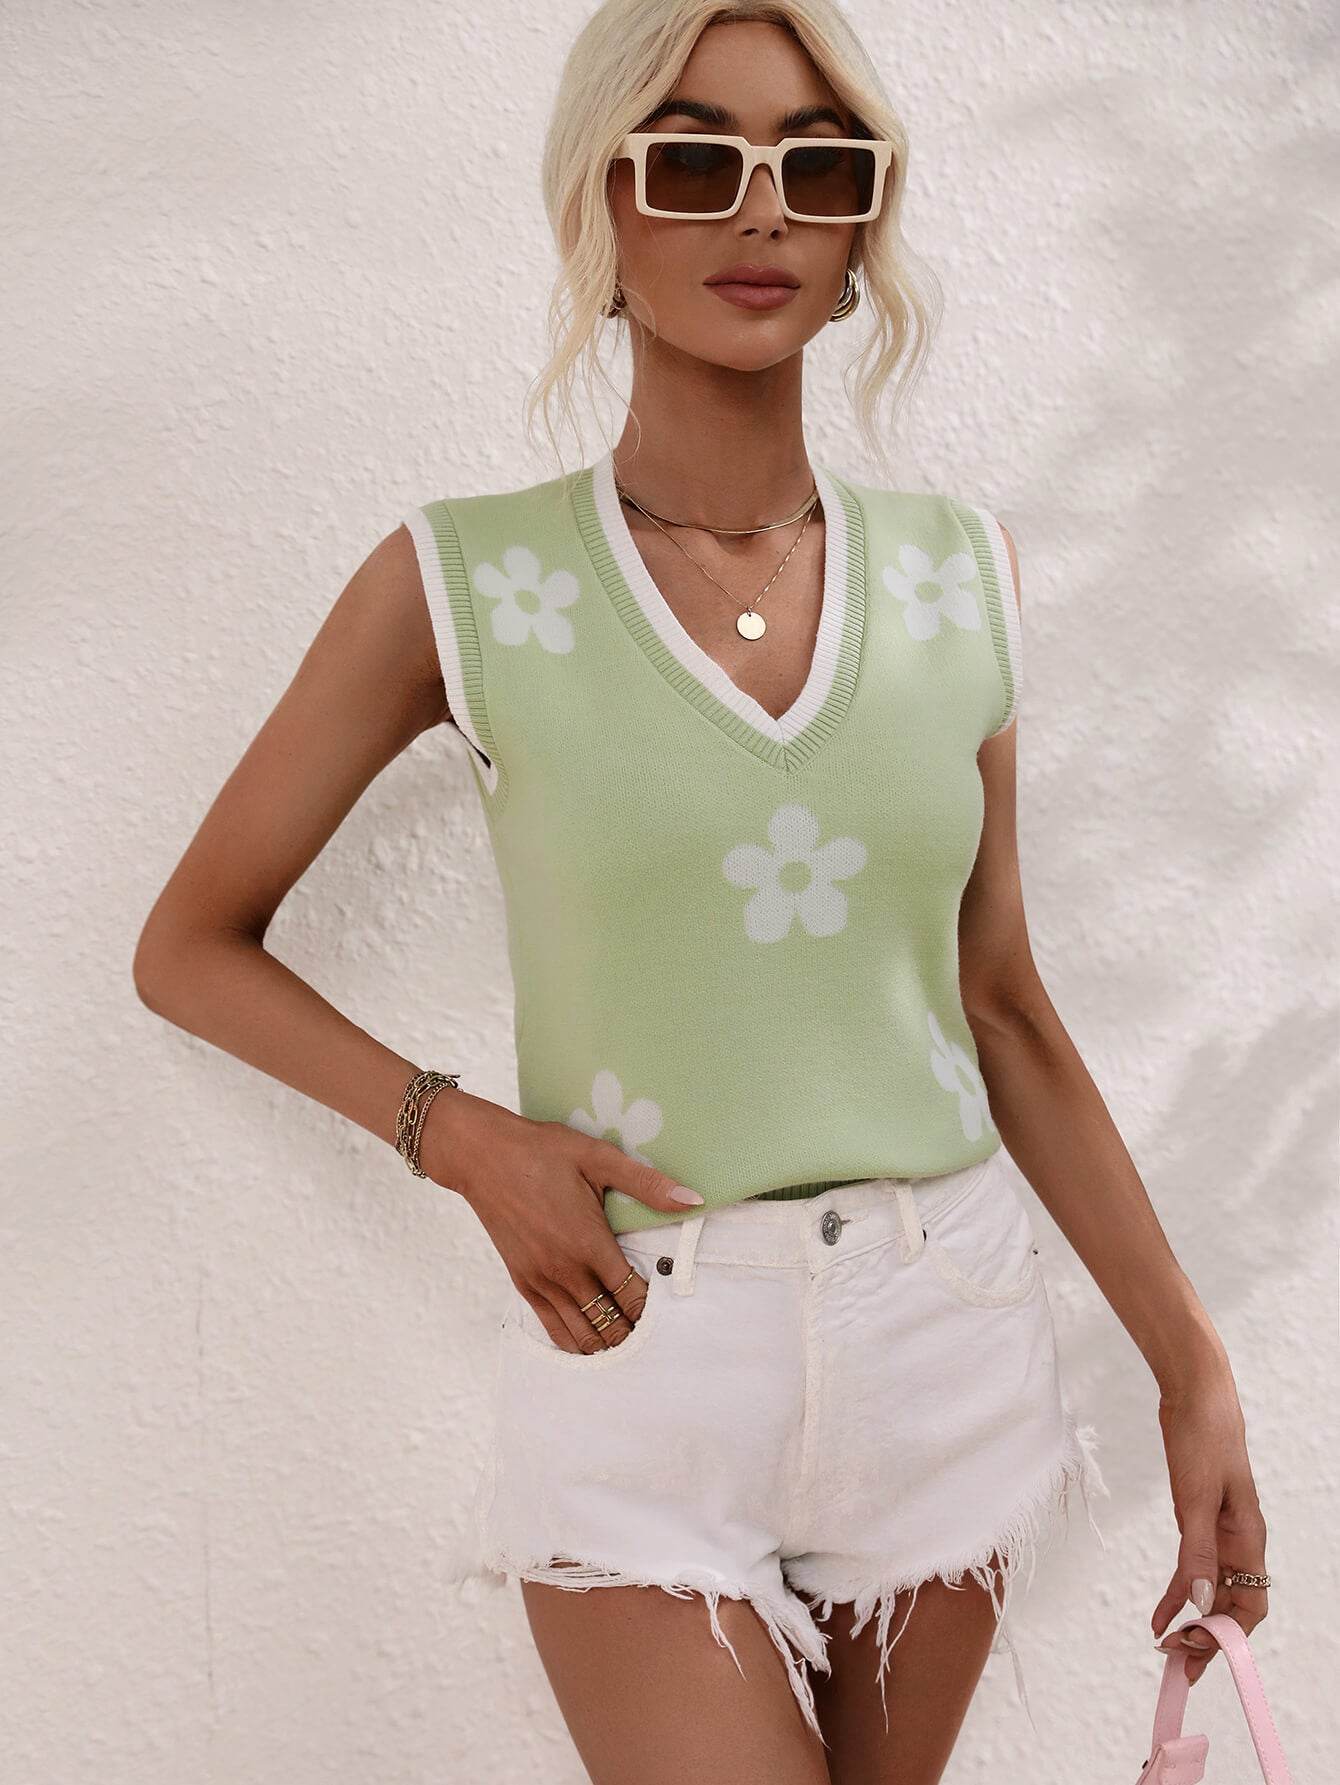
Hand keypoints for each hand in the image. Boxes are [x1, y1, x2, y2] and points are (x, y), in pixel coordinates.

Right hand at [419, 1090, 704, 1354]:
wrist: (482, 1156)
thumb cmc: (542, 1152)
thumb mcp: (598, 1158)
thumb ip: (647, 1184)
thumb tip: (694, 1199)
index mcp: (589, 1244)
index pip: (633, 1297)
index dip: (654, 1309)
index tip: (670, 1305)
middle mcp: (565, 1272)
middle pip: (611, 1324)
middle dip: (635, 1330)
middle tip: (655, 1328)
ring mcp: (541, 1282)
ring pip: (582, 1336)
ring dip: (607, 1341)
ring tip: (628, 1337)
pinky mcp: (522, 1283)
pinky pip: (553, 1329)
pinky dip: (576, 1341)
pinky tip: (592, 1342)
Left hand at [1151, 1367, 1268, 1684]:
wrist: (1195, 1394)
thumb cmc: (1204, 1439)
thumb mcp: (1195, 1498)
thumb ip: (1197, 1552)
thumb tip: (1196, 1605)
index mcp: (1248, 1540)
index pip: (1249, 1607)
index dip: (1225, 1637)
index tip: (1194, 1654)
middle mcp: (1239, 1543)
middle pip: (1229, 1606)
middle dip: (1206, 1639)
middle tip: (1174, 1666)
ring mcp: (1219, 1532)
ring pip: (1209, 1591)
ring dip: (1190, 1621)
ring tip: (1165, 1648)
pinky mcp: (1198, 1518)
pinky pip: (1191, 1567)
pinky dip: (1177, 1591)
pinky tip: (1160, 1613)